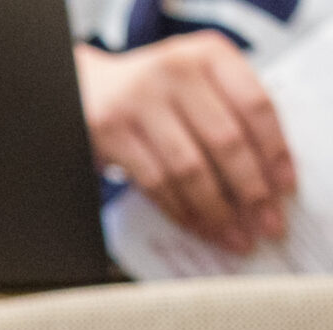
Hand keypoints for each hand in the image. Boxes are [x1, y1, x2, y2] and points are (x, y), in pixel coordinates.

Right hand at [76, 37, 296, 252]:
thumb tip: (265, 176)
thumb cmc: (155, 91)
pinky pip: (154, 181)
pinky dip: (179, 209)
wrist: (87, 87)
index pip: (255, 105)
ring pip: (188, 168)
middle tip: (264, 222)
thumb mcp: (198, 82)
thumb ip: (231, 112)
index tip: (282, 188)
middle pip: (225, 140)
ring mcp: (139, 102)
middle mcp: (175, 72)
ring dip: (214, 209)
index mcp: (209, 54)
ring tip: (232, 234)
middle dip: (249, 190)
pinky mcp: (110, 133)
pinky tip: (195, 224)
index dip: (274, 151)